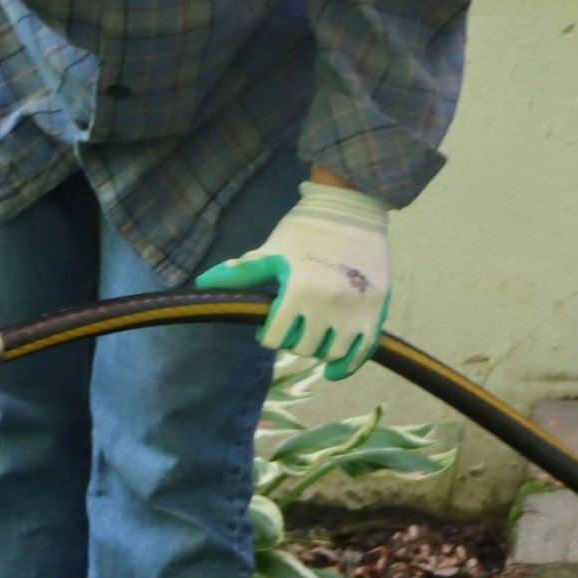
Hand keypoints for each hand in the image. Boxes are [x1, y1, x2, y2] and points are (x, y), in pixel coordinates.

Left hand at [197, 180, 391, 380]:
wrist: (352, 208)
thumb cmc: (305, 230)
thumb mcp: (270, 252)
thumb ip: (240, 274)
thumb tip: (201, 283)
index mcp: (298, 292)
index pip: (274, 338)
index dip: (268, 334)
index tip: (270, 325)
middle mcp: (328, 305)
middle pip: (302, 347)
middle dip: (294, 339)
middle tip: (295, 324)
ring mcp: (355, 310)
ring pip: (330, 353)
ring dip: (318, 349)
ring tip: (314, 335)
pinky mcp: (376, 310)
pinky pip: (362, 351)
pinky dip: (346, 366)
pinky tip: (333, 370)